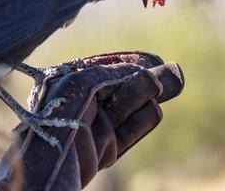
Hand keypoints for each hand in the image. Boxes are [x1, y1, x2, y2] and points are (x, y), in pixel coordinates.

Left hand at [0, 52, 183, 190]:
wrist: (50, 164)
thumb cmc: (59, 115)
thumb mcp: (84, 82)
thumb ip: (111, 74)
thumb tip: (141, 70)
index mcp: (63, 87)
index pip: (100, 70)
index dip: (127, 63)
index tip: (153, 60)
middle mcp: (75, 107)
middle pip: (118, 89)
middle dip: (144, 78)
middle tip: (171, 70)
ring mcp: (89, 130)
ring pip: (125, 110)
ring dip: (146, 95)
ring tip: (174, 81)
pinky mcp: (101, 152)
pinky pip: (126, 134)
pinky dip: (142, 121)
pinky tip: (155, 108)